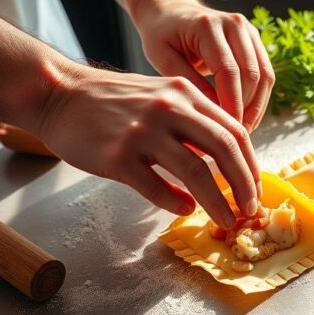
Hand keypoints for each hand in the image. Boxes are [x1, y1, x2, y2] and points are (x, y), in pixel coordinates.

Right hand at [31, 64, 260, 227]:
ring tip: (226, 220)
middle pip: (223, 149)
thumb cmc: (111, 101)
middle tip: (249, 209)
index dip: (250, 163)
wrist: (58, 94)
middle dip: (243, 185)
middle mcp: (169, 109)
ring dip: (216, 202)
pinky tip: (185, 210)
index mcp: (185, 94)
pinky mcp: (118, 155)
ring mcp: (143, 132)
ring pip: (195, 172)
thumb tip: (224, 160)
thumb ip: (192, 121)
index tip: (254, 188)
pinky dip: (175, 202)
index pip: (234, 130)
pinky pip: (155, 186)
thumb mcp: (160, 96)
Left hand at [132, 0, 274, 131]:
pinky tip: (246, 117)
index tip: (225, 130)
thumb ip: (188, 83)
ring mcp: (248, 30)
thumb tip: (215, 113)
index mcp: (208, 26)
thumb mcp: (162, 58)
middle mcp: (234, 24)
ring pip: (265, 76)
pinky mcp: (254, 40)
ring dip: (257, 107)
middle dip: (246, 109)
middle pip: (252, 74)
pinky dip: (259, 98)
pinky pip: (266, 73)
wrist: (171, 10)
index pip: (228, 71)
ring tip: (242, 131)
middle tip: (234, 137)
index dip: (231, 103)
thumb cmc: (161, 34)